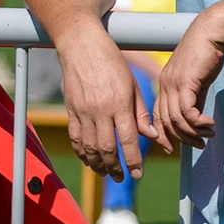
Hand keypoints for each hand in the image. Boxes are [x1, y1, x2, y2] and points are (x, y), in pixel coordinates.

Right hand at [56, 28, 156, 180]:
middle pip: (106, 148)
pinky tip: (89, 160)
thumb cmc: (112, 62)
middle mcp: (100, 110)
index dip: (133, 161)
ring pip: (89, 147)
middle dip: (115, 167)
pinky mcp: (71, 110)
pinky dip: (81, 153)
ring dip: (98, 164)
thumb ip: (141, 113)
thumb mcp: (132, 84)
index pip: (128, 139)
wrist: (81, 45)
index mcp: (119, 102)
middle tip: (121, 178)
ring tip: (106, 173)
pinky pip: (75, 138)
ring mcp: (83, 111)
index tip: (138, 174)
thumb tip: (152, 136)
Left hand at [150, 10, 223, 152]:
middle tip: (200, 144)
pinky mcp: (185, 82)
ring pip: (177, 119)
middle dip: (182, 138)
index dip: (163, 135)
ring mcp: (173, 83)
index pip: (157, 116)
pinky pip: (187, 111)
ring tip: (209, 135)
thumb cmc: (206, 55)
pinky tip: (209, 124)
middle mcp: (165, 85)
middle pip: (166, 122)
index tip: (174, 148)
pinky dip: (198, 122)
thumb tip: (196, 121)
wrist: (211, 32)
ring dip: (194, 131)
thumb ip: (194, 101)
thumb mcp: (198, 82)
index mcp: (165, 85)